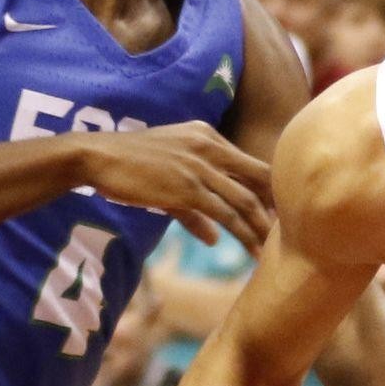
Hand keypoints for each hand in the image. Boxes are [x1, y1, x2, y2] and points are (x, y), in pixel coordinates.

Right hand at [80, 122, 273, 250]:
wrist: (96, 156)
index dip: (269, 189)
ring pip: (244, 200)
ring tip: (271, 249)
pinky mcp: (187, 188)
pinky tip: (250, 249)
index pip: (250, 163)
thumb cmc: (127, 165)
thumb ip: (193, 207)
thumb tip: (214, 237)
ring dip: (260, 228)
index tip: (280, 212)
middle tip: (288, 232)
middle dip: (275, 207)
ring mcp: (199, 167)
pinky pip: (223, 214)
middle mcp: (209, 147)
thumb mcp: (167, 175)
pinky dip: (241, 234)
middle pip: (258, 178)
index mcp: (207, 136)